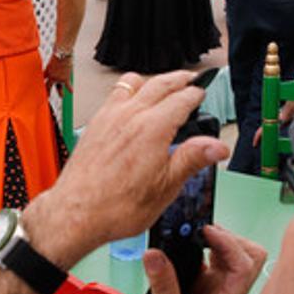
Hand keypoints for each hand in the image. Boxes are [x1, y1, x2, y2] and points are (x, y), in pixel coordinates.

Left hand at [20, 71, 230, 268]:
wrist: (76, 213)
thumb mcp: (166, 187)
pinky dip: (129, 90)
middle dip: (179, 79)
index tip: (202, 94)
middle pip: (160, 83)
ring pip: (134, 82)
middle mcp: (130, 115)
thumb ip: (193, 159)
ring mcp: (109, 116)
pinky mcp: (95, 124)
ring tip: (163, 85)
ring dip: (152, 80)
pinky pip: (114, 94)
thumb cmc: (116, 206)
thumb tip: (217, 146)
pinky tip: (131, 102)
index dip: (197, 95)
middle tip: (190, 80)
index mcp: (153, 128)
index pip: (182, 99)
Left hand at [44, 54, 71, 95]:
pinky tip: (71, 92)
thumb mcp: (51, 61)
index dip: (43, 82)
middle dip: (48, 91)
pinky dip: (70, 88)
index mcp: (47, 71)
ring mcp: (58, 79)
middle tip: (47, 97)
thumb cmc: (58, 54)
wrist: (63, 53)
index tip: (42, 86)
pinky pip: (68, 86)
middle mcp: (52, 76)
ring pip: (59, 87)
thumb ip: (50, 66)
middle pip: (48, 86)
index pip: (44, 78)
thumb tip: (49, 70)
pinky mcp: (65, 79)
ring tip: (61, 96)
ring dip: (60, 92)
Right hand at [146, 227, 265, 293]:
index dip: (227, 244)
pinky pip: (215, 259)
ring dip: (217, 242)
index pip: (243, 265)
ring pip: (234, 254)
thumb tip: (154, 255)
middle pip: (248, 256)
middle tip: (202, 233)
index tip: (205, 232)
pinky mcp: (208, 285)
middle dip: (229, 239)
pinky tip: (188, 249)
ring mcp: (221, 288)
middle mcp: (230, 293)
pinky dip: (204, 248)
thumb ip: (163, 285)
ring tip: (193, 237)